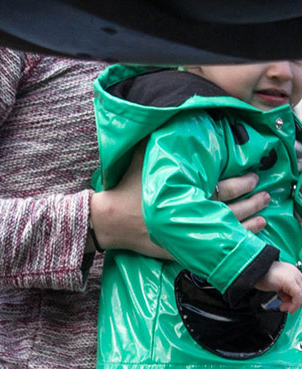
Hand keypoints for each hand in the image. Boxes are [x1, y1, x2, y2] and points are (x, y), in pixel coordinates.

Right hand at [91, 152, 267, 258]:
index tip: (254, 177)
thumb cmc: (124, 188)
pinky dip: (226, 242)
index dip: (241, 183)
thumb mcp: (140, 159)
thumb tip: (175, 118)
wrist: (105, 220)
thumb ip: (159, 141)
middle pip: (227, 210)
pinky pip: (208, 248)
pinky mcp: (175, 249)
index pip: (221, 188)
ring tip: (262, 217)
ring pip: (221, 230)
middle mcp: (184, 214)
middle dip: (250, 201)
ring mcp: (180, 235)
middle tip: (264, 193)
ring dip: (246, 223)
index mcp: (182, 192)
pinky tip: (240, 238)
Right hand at [257, 261, 301, 312]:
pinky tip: (288, 309)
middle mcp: (295, 272)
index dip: (295, 298)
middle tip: (285, 307)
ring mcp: (294, 276)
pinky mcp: (290, 281)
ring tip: (283, 307)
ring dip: (294, 304)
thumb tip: (288, 299)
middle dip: (295, 302)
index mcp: (292, 271)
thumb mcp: (276, 284)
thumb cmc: (259, 277)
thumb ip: (284, 290)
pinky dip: (295, 304)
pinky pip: (298, 296)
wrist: (252, 272)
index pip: (301, 287)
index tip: (288, 304)